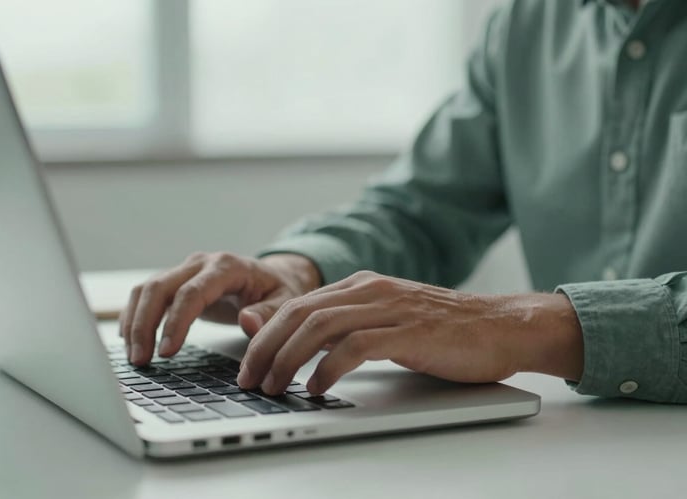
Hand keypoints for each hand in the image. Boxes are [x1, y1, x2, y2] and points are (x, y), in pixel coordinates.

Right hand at [120, 252, 320, 364]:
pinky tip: (129, 339)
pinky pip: (146, 294)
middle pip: (160, 288)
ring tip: (134, 357)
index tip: (167, 352)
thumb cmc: (279, 291)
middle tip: (141, 360)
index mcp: (227, 266)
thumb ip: (268, 313)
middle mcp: (201, 263)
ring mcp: (185, 269)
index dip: (176, 322)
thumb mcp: (285, 303)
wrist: (274, 276)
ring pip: (147, 289)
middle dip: (145, 325)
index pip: (192, 293)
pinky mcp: (176, 281)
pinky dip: (134, 315)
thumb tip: (247, 322)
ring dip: (135, 322)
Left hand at [237, 270, 583, 394]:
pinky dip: (328, 367)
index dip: (266, 335)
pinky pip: (356, 346)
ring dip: (288, 359)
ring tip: (273, 386)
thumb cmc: (445, 330)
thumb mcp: (386, 321)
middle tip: (249, 379)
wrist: (502, 325)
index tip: (249, 363)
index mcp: (362, 285)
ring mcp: (390, 309)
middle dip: (266, 348)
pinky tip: (315, 386)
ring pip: (320, 327)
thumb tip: (299, 344)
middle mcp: (371, 290)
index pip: (298, 305)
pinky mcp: (410, 332)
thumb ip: (344, 326)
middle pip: (300, 314)